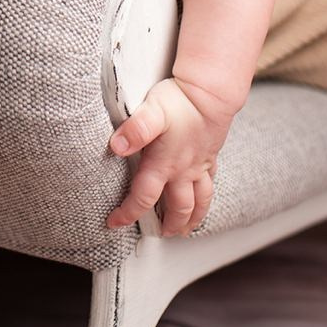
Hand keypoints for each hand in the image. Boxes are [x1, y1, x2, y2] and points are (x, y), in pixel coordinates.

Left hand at [105, 77, 234, 237]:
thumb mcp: (151, 111)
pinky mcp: (211, 156)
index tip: (115, 222)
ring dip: (192, 219)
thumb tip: (116, 146)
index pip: (144, 197)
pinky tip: (203, 197)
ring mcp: (199, 165)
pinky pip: (210, 185)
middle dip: (168, 224)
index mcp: (164, 164)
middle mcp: (183, 170)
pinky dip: (206, 198)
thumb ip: (135, 129)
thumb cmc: (180, 101)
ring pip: (199, 202)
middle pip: (177, 208)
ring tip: (186, 229)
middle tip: (161, 233)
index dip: (128, 213)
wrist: (211, 93)